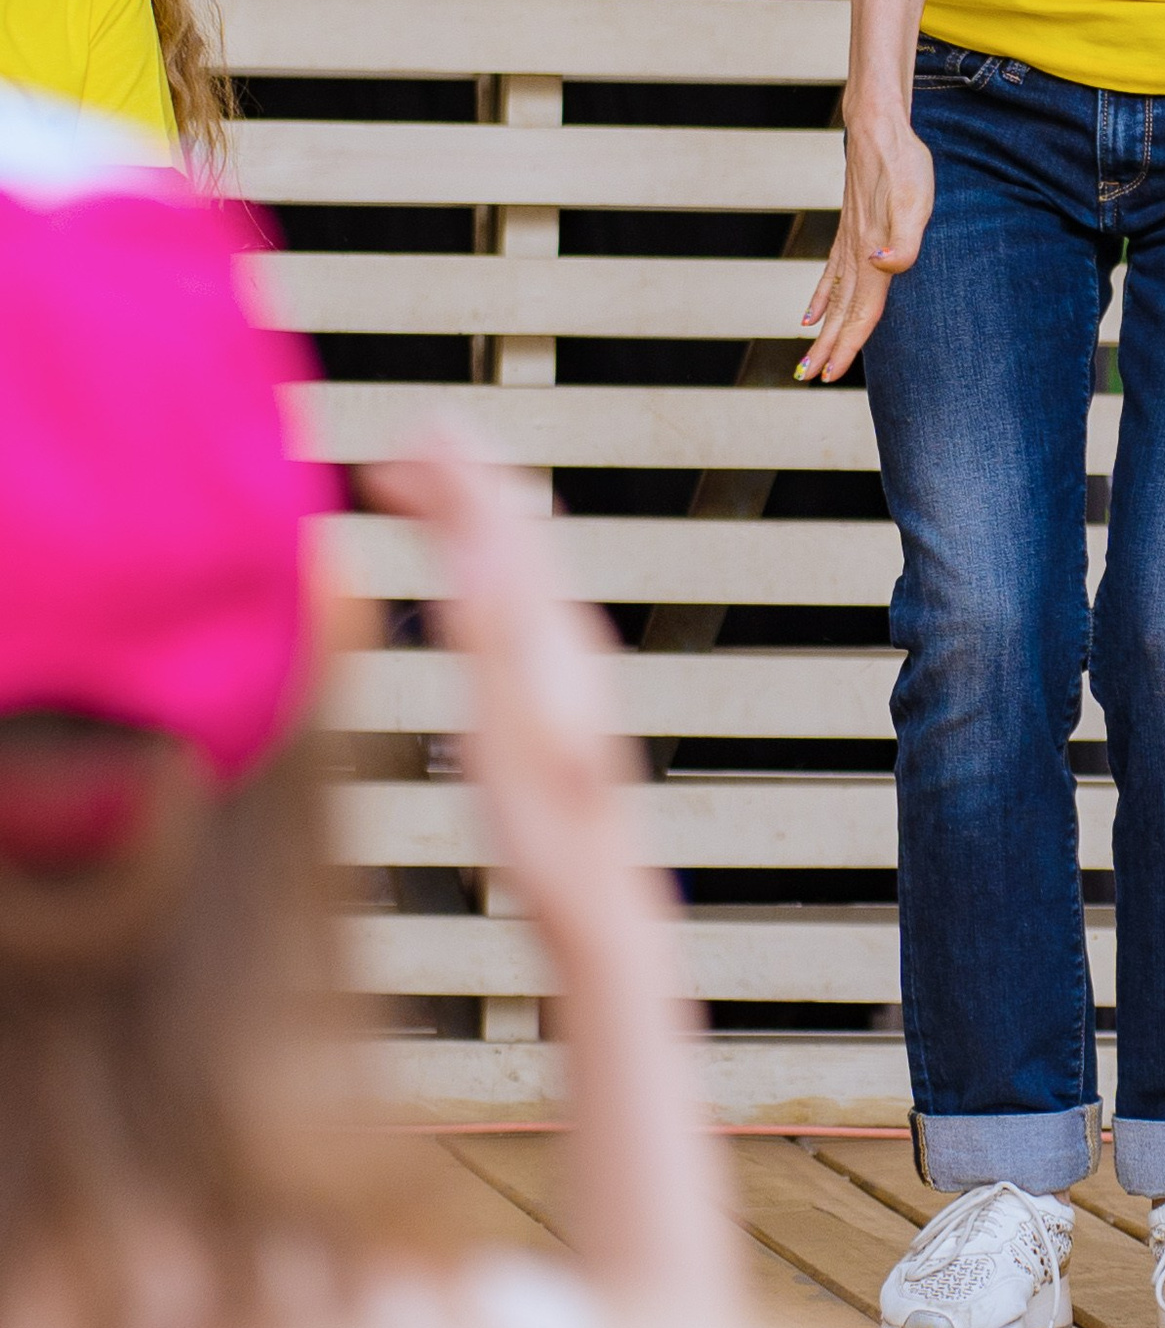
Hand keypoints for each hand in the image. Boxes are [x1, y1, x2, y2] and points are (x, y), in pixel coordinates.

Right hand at [360, 440, 649, 978]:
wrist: (599, 900)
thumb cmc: (548, 834)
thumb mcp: (506, 735)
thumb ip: (493, 639)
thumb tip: (476, 545)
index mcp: (551, 637)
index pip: (505, 526)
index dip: (462, 473)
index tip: (419, 427)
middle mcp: (568, 639)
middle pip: (516, 531)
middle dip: (461, 481)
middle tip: (402, 449)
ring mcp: (567, 666)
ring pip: (519, 563)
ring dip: (470, 517)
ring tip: (423, 492)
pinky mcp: (559, 695)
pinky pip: (517, 601)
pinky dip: (480, 564)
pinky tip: (464, 582)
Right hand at [799, 105, 935, 380]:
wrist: (877, 127)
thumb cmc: (904, 164)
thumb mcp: (917, 202)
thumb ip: (905, 241)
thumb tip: (883, 267)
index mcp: (875, 254)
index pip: (862, 311)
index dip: (848, 345)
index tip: (828, 375)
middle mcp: (858, 254)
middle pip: (843, 312)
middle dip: (828, 348)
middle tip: (809, 378)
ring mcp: (849, 242)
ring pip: (835, 298)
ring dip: (823, 330)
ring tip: (807, 359)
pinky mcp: (849, 229)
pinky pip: (831, 274)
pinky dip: (821, 297)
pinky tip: (811, 313)